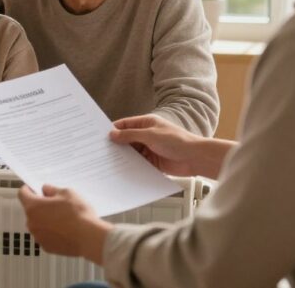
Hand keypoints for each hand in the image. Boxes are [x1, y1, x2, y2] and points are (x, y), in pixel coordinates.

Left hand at [17, 184, 110, 264]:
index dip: (28, 190)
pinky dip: (51, 232)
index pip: (22, 194)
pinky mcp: (46, 247)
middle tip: (55, 204)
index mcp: (34, 207)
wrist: (89, 237)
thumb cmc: (78, 214)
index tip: (33, 189)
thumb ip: (52, 190)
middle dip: (40, 206)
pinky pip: (45, 236)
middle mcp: (32, 223)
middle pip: (30, 210)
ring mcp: (38, 236)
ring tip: (63, 218)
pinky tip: (64, 229)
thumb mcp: (67, 193)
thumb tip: (46, 190)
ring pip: (38, 224)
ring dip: (45, 220)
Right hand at [110, 114, 231, 177]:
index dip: (113, 130)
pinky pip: (138, 163)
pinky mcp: (153, 162)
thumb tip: (113, 134)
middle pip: (127, 140)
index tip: (100, 136)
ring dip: (123, 157)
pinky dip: (131, 166)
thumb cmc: (177, 141)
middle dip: (116, 145)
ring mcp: (149, 149)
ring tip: (108, 162)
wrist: (195, 158)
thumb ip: (130, 135)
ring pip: (131, 152)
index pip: (125, 125)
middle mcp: (147, 135)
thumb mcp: (150, 135)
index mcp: (146, 124)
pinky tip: (122, 170)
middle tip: (101, 151)